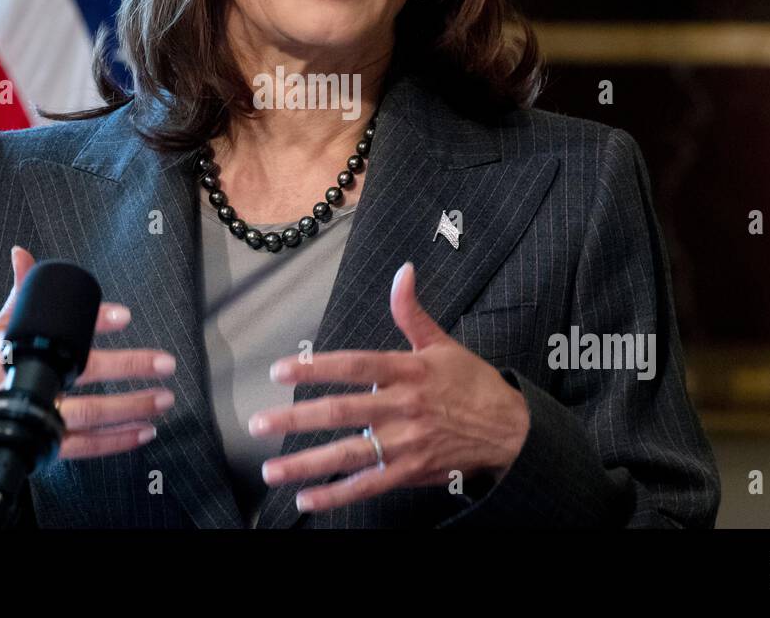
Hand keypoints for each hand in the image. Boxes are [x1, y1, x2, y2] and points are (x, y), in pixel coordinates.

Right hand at [0, 245, 176, 512]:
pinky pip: (88, 446)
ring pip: (93, 414)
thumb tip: (22, 254)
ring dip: (132, 406)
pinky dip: (118, 441)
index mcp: (23, 351)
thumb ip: (19, 296)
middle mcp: (35, 383)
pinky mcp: (47, 448)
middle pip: (86, 374)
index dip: (93, 322)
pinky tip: (145, 431)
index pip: (62, 331)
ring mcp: (42, 417)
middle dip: (129, 367)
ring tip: (164, 398)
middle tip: (164, 362)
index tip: (123, 316)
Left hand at [250, 261, 529, 513]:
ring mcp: (406, 444)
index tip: (280, 370)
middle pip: (342, 413)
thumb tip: (403, 270)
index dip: (317, 367)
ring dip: (306, 464)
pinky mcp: (410, 472)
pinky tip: (307, 499)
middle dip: (297, 419)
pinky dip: (337, 496)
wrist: (509, 430)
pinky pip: (368, 485)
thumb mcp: (442, 344)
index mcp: (408, 371)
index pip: (355, 366)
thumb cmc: (471, 383)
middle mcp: (403, 408)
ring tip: (270, 470)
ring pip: (349, 454)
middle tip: (259, 423)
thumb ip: (411, 311)